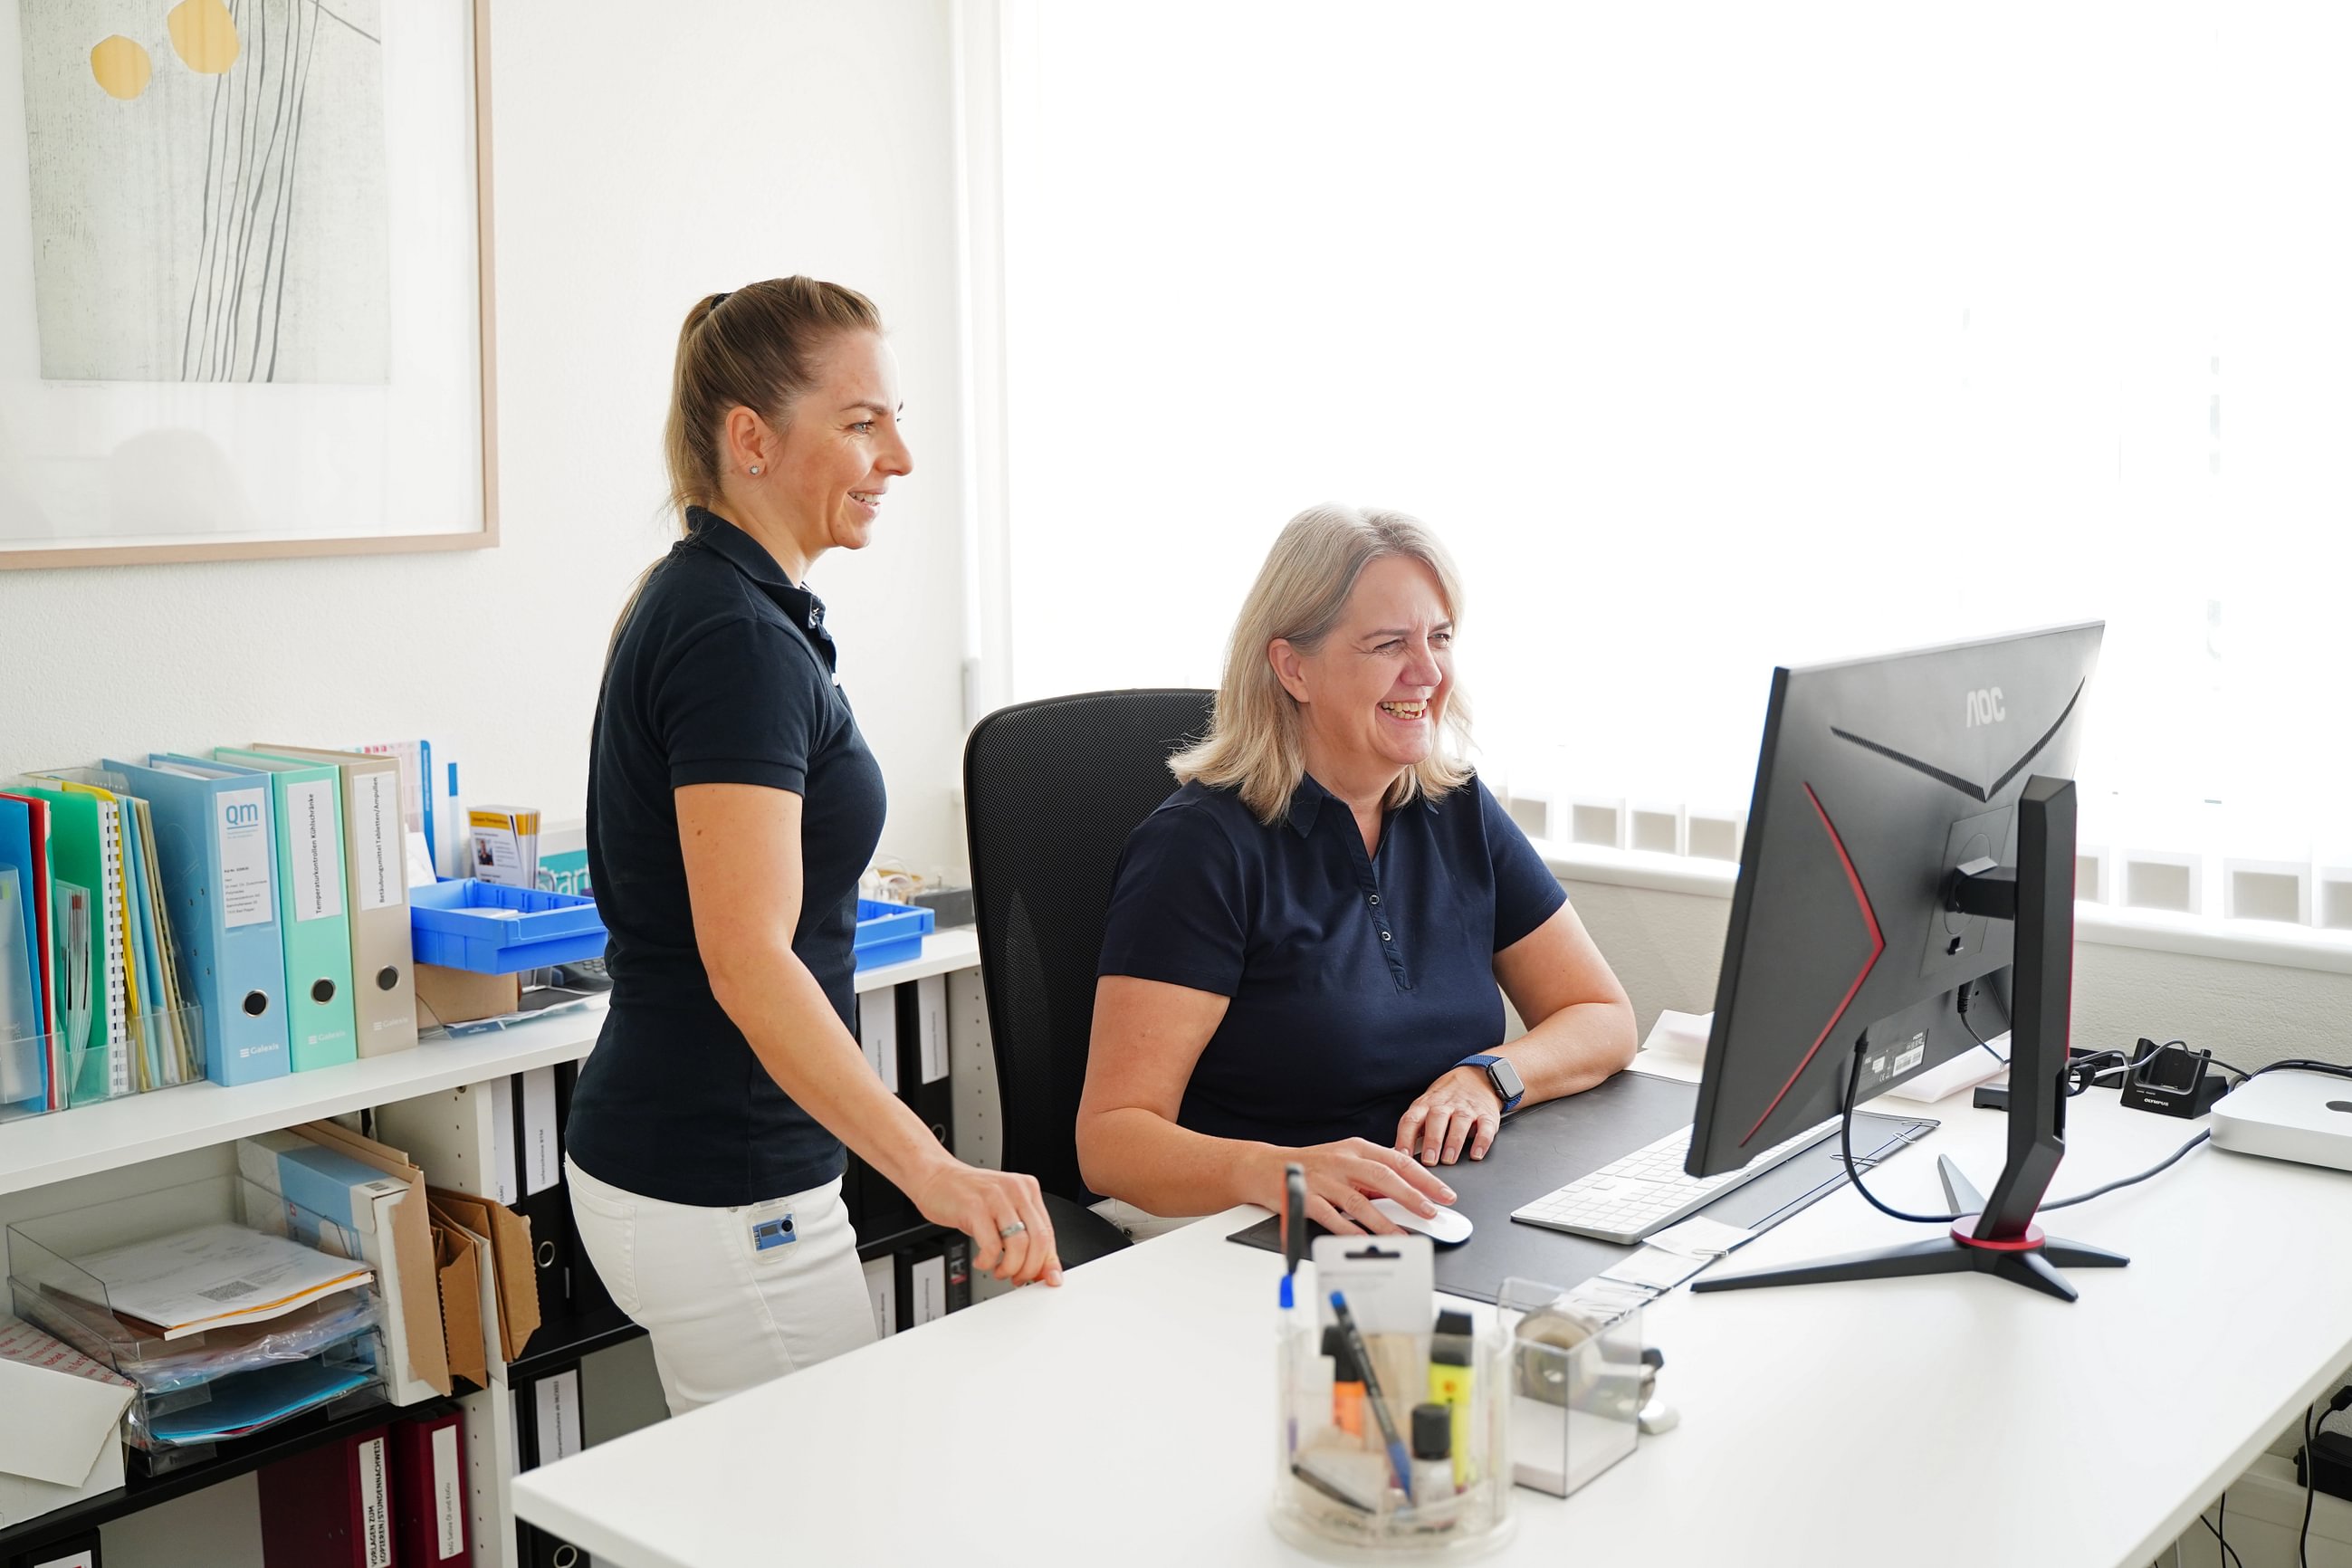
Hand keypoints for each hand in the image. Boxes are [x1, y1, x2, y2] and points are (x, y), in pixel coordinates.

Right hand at [909, 1163, 1063, 1286]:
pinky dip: (988, 1262)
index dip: (1048, 1261)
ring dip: (1010, 1268)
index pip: (1049, 1232)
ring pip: (1019, 1245)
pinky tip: (981, 1261)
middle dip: (1030, 1269)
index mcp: (1027, 1189)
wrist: (935, 1176)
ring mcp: (996, 1197)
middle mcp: (1015, 1190)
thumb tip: (1040, 1268)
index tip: (1047, 1279)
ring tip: (998, 1270)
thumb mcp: (1001, 1211)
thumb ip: (1022, 1234)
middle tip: (1018, 1278)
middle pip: (1039, 1240)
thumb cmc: (967, 1196)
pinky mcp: (975, 1207)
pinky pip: (991, 1246)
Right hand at [1283, 1138, 1456, 1235]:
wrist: (1265, 1167)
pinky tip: (1365, 1241)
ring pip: (1360, 1201)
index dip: (1424, 1178)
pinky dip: (1350, 1231)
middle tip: (1431, 1213)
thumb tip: (1405, 1194)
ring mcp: (1324, 1180)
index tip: (1444, 1194)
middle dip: (1412, 1196)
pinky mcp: (1306, 1198)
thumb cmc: (1309, 1165)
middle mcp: (1341, 1161)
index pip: (1397, 1161)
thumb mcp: (1344, 1160)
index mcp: (1355, 1148)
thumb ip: (1371, 1175)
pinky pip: (1333, 1217)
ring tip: (1403, 1236)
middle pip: (1383, 1177)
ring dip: (1384, 1221)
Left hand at [1395, 1066, 1503, 1165]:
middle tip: (1429, 1160)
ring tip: (1449, 1159)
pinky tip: (1476, 1155)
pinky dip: (1481, 1141)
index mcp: (1425, 1105)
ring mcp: (1466, 1109)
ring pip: (1460, 1122)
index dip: (1405, 1138)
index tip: (1402, 1156)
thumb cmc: (1444, 1100)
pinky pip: (1485, 1127)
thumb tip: (1400, 1156)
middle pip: (1436, 1120)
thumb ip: (1415, 1129)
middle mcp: (1445, 1106)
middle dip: (1432, 1140)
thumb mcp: (1425, 1107)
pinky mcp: (1486, 1115)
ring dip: (1454, 1142)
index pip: (1411, 1120)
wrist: (1476, 1078)